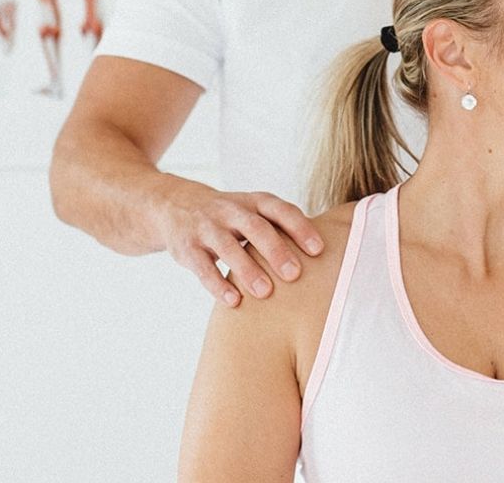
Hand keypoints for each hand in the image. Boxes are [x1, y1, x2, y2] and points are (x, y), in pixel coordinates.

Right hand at [153, 179, 324, 306]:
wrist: (175, 206)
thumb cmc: (231, 218)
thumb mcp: (254, 212)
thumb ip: (282, 229)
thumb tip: (329, 257)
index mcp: (253, 201)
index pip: (280, 210)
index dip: (300, 227)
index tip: (319, 250)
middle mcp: (231, 210)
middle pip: (256, 226)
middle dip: (276, 250)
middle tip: (295, 274)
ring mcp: (206, 227)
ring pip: (227, 246)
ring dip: (247, 269)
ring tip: (265, 292)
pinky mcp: (187, 247)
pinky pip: (202, 266)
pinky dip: (217, 284)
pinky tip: (233, 302)